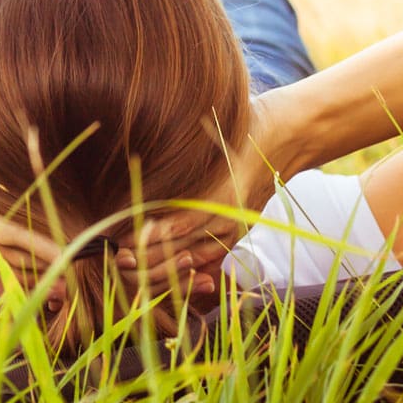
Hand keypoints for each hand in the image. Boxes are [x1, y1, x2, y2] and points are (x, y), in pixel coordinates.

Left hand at [112, 94, 297, 288]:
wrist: (284, 139)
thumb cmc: (242, 130)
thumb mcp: (211, 137)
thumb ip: (183, 156)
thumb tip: (141, 160)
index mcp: (221, 197)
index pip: (179, 227)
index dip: (148, 238)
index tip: (121, 241)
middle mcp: (228, 219)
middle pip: (182, 250)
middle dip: (148, 258)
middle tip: (118, 257)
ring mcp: (235, 229)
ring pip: (194, 260)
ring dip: (162, 267)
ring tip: (133, 265)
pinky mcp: (238, 232)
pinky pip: (210, 259)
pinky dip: (187, 269)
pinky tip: (166, 272)